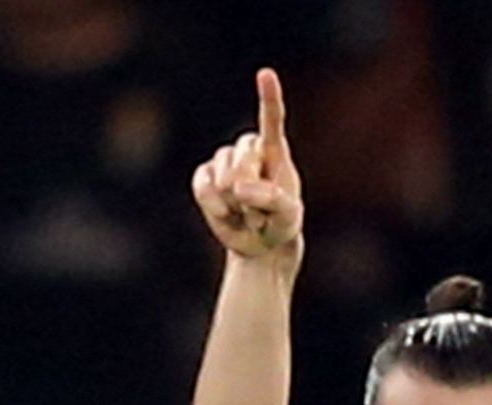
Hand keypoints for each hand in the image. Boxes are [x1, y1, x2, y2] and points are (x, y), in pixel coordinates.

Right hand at [193, 67, 302, 263]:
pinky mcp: (206, 176)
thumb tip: (239, 186)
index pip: (271, 120)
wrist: (260, 244)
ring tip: (245, 213)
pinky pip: (203, 185)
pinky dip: (214, 205)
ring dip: (234, 203)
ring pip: (222, 175)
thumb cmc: (280, 224)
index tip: (266, 74)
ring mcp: (225, 161)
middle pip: (242, 160)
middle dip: (249, 192)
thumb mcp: (288, 217)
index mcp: (275, 151)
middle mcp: (249, 149)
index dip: (268, 97)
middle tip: (259, 213)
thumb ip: (272, 200)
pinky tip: (226, 213)